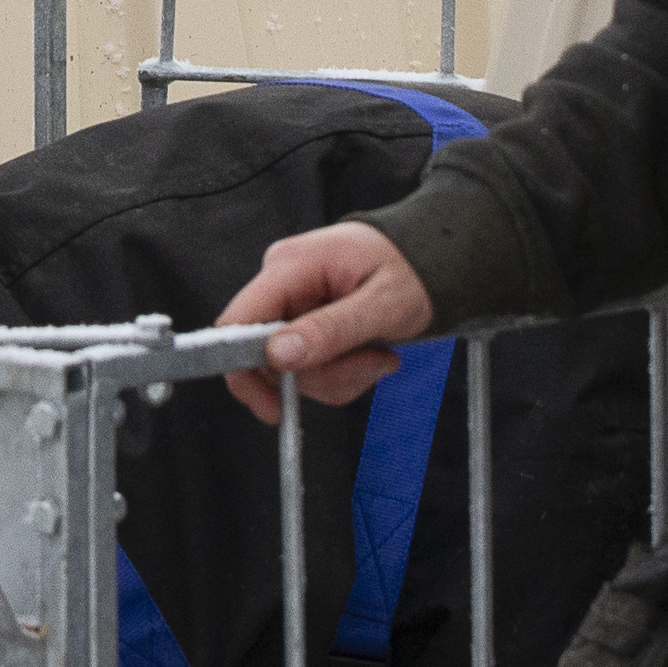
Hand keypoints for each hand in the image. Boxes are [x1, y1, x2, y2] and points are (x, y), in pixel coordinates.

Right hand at [213, 221, 434, 426]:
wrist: (430, 258)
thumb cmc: (412, 268)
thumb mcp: (383, 303)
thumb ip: (330, 329)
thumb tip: (277, 355)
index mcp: (290, 266)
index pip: (237, 323)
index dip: (243, 369)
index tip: (272, 408)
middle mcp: (282, 283)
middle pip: (271, 358)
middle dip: (324, 375)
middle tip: (373, 363)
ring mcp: (292, 304)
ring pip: (295, 371)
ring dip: (342, 376)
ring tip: (380, 354)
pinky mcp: (304, 323)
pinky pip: (311, 369)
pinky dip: (344, 373)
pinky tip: (372, 353)